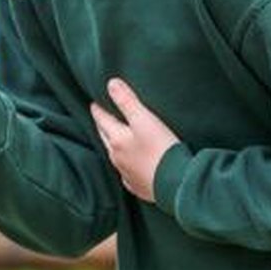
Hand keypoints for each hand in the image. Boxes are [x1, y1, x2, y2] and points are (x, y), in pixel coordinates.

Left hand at [90, 78, 180, 202]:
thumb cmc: (160, 149)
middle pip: (105, 137)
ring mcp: (126, 173)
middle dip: (102, 125)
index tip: (94, 102)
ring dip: (113, 144)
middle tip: (101, 116)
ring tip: (115, 137)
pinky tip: (131, 164)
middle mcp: (117, 157)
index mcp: (116, 140)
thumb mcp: (144, 119)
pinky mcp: (138, 185)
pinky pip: (127, 173)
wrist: (176, 184)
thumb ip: (127, 100)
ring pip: (115, 155)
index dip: (98, 109)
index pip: (101, 120)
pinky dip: (126, 165)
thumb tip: (110, 83)